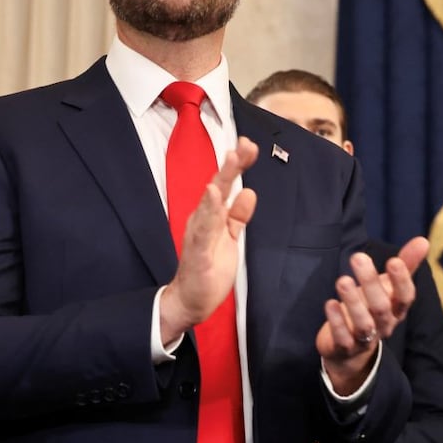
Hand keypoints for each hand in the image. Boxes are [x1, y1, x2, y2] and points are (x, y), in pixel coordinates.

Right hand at [160, 136, 258, 343]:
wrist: (191, 299)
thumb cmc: (210, 266)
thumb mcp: (230, 237)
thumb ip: (238, 215)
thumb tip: (249, 192)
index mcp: (213, 215)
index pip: (227, 185)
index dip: (238, 165)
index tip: (250, 145)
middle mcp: (204, 219)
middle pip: (219, 186)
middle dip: (232, 164)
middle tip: (244, 143)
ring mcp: (199, 233)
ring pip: (211, 202)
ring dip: (221, 179)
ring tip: (231, 159)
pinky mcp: (197, 252)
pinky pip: (203, 229)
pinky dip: (208, 210)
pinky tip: (213, 195)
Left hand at [317, 236, 428, 394]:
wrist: (353, 348)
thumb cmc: (373, 308)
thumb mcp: (389, 287)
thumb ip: (406, 264)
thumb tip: (423, 240)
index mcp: (397, 309)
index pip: (406, 297)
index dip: (401, 280)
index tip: (393, 260)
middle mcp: (384, 325)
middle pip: (382, 307)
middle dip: (370, 283)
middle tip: (358, 257)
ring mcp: (365, 339)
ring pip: (364, 324)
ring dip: (353, 302)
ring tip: (343, 280)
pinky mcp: (345, 348)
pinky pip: (343, 338)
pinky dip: (336, 322)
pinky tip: (330, 303)